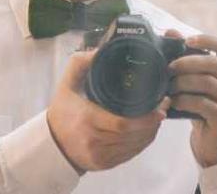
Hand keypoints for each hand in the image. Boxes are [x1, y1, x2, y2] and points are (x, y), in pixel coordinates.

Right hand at [47, 50, 169, 172]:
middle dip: (152, 122)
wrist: (53, 142)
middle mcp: (95, 141)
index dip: (144, 118)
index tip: (158, 106)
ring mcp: (101, 156)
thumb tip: (100, 50)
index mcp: (87, 120)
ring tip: (158, 115)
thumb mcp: (66, 83)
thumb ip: (80, 63)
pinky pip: (131, 153)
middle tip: (163, 106)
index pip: (122, 123)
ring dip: (150, 131)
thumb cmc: (62, 110)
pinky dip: (143, 141)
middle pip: (132, 135)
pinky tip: (148, 129)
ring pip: (135, 146)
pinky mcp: (106, 164)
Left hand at [166, 30, 216, 166]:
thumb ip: (185, 56)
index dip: (207, 40)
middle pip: (212, 63)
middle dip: (186, 62)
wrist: (212, 138)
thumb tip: (170, 32)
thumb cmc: (202, 102)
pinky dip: (183, 100)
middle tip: (168, 67)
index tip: (187, 40)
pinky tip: (173, 102)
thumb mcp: (195, 79)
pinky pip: (202, 103)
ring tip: (167, 87)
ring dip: (182, 82)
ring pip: (206, 82)